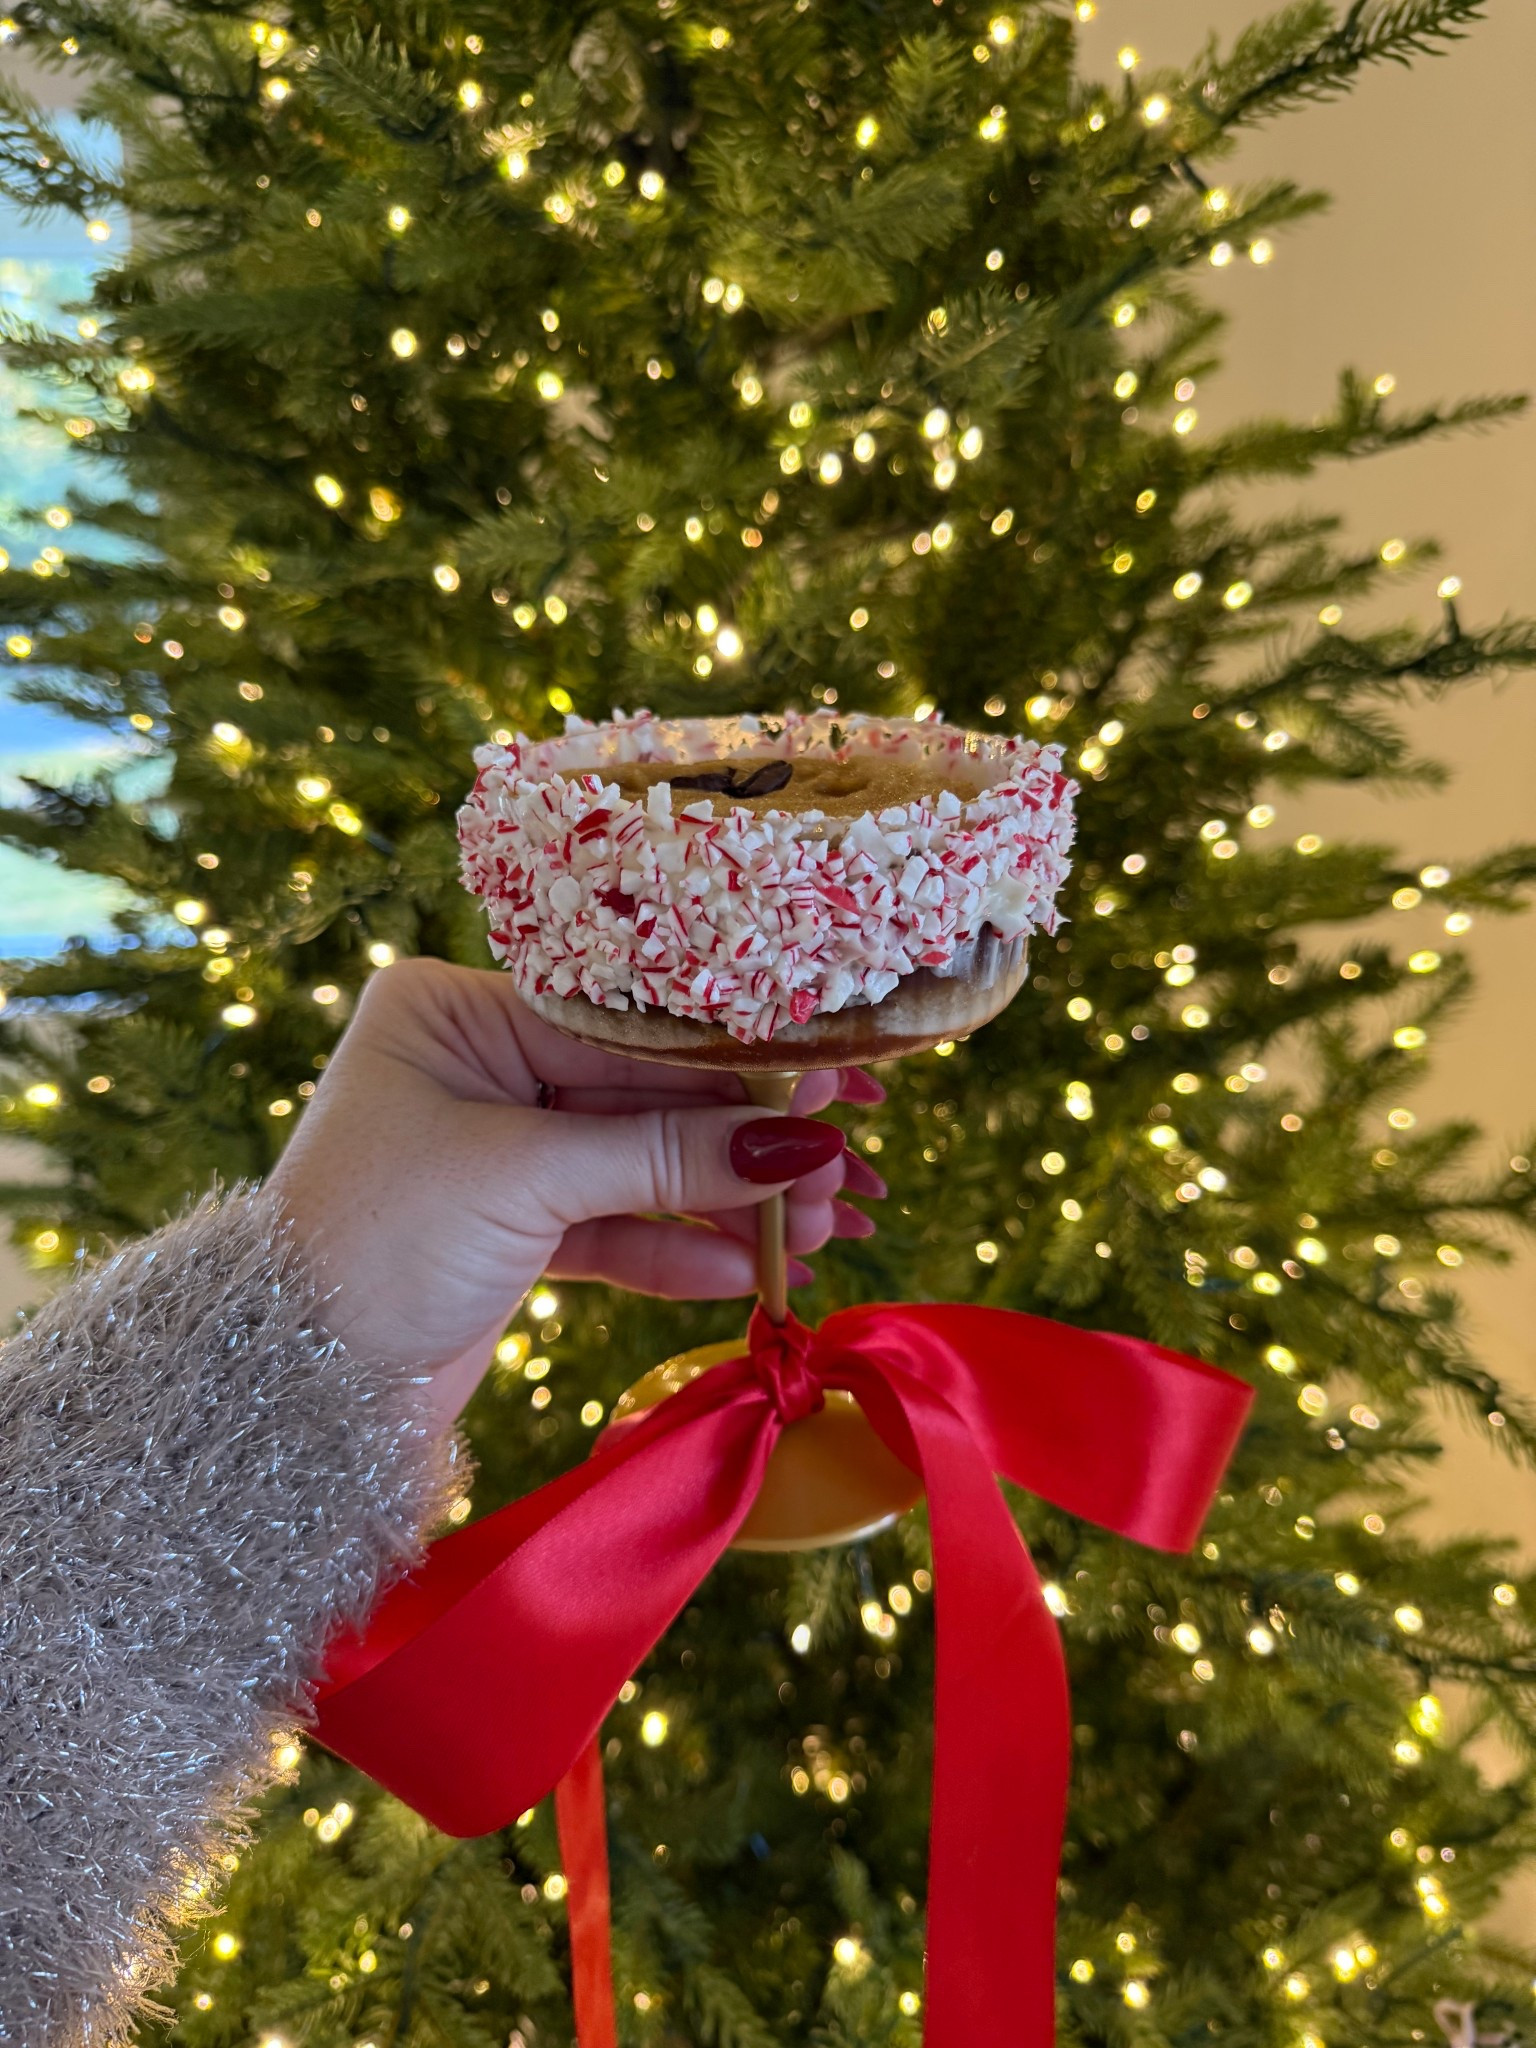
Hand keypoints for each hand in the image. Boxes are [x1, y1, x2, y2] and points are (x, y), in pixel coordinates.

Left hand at [268, 958, 886, 1422]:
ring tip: (820, 1231)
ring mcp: (499, 1149)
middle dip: (745, 1143)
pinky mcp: (513, 1228)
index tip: (833, 1071)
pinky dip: (679, 1250)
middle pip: (646, 1096)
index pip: (626, 1026)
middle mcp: (479, 1066)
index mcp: (455, 1012)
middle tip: (846, 1167)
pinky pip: (616, 1227)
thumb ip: (666, 1156)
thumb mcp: (526, 1180)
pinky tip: (752, 1270)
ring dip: (728, 1203)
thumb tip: (802, 1143)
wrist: (296, 1390)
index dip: (735, 1059)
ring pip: (640, 1165)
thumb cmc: (378, 1244)